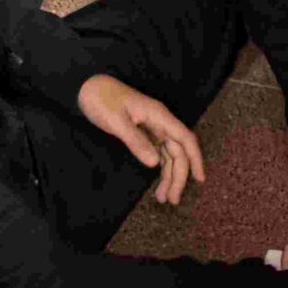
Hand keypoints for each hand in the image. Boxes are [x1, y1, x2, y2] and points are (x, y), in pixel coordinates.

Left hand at [77, 74, 206, 204]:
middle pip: (178, 152)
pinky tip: (158, 184)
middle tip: (172, 200)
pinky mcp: (144, 134)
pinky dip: (160, 170)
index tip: (200, 178)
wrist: (87, 87)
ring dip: (169, 177)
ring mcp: (153, 129)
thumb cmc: (101, 99)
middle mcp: (160, 123)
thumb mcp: (116, 121)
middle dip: (178, 176)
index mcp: (159, 116)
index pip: (185, 139)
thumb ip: (136, 141)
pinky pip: (159, 154)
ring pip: (169, 156)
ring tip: (163, 198)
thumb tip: (154, 164)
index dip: (195, 158)